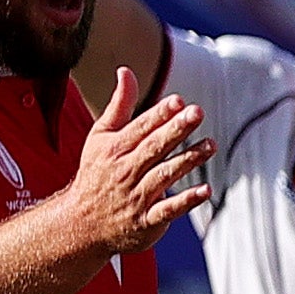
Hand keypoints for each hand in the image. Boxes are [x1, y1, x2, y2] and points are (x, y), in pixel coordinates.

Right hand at [58, 65, 211, 255]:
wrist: (82, 223)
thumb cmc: (98, 173)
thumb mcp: (101, 137)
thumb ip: (119, 105)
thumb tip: (126, 71)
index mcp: (115, 148)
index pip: (140, 128)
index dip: (159, 114)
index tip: (179, 101)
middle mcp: (125, 170)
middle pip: (154, 147)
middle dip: (175, 130)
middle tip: (197, 112)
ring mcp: (137, 196)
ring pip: (165, 174)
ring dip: (189, 160)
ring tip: (211, 145)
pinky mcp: (147, 220)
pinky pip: (169, 209)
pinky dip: (187, 200)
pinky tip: (206, 190)